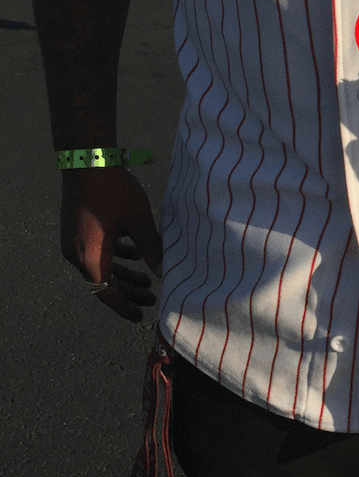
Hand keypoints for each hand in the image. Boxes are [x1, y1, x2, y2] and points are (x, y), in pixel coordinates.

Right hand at [60, 166, 163, 321]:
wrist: (87, 161)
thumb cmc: (114, 189)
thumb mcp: (138, 219)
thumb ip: (152, 247)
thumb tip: (165, 272)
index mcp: (90, 256)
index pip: (107, 293)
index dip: (125, 306)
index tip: (141, 315)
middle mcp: (77, 254)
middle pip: (103, 282)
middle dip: (128, 291)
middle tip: (151, 297)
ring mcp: (74, 242)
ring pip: (100, 266)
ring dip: (123, 274)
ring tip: (147, 279)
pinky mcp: (77, 230)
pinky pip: (96, 252)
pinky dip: (115, 256)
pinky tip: (134, 253)